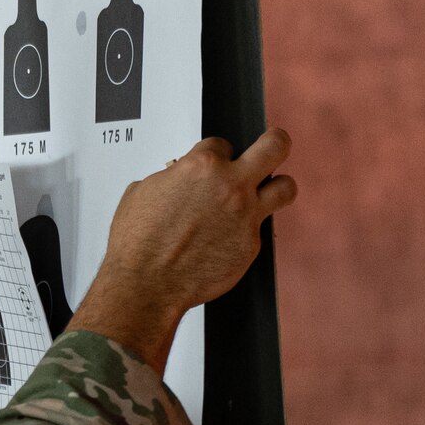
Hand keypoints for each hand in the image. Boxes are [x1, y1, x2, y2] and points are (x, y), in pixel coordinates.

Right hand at [71, 129, 296, 372]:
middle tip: (273, 143)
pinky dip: (247, 229)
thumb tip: (177, 180)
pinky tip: (232, 235)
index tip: (213, 163)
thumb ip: (171, 178)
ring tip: (269, 190)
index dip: (216, 154)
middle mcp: (230, 186)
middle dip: (276, 141)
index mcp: (202, 166)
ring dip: (278, 186)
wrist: (146, 282)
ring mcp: (245, 215)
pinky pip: (260, 228)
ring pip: (286, 188)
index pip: (222, 144)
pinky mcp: (251, 245)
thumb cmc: (138, 240)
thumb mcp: (143, 192)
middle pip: (274, 147)